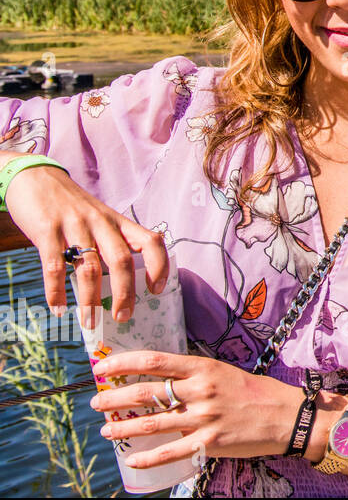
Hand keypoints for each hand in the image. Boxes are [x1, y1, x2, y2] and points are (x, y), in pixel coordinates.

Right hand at [1, 154, 166, 321]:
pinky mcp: (47, 230)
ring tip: (90, 321)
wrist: (35, 178)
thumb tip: (125, 282)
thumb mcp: (100, 218)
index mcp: (118, 222)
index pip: (151, 241)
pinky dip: (56, 291)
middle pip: (121, 260)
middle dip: (125, 292)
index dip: (159, 266)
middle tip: (123, 317)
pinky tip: (59, 308)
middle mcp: (100, 223)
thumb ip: (113, 242)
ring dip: (91, 299)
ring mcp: (74, 226)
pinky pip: (54, 265)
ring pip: (89, 267)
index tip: (158, 290)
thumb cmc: (72, 206)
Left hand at [88, 351, 301, 469]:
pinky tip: (132, 458)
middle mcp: (201, 390)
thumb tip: (159, 378)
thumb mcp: (224, 372)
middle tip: (97, 401)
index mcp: (203, 368)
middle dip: (113, 398)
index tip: (102, 368)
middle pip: (145, 392)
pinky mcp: (209, 442)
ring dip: (123, 426)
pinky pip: (170, 451)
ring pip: (152, 422)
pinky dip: (147, 457)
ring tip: (106, 429)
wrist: (286, 415)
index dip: (122, 363)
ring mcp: (204, 417)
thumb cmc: (255, 392)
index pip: (153, 361)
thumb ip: (194, 375)